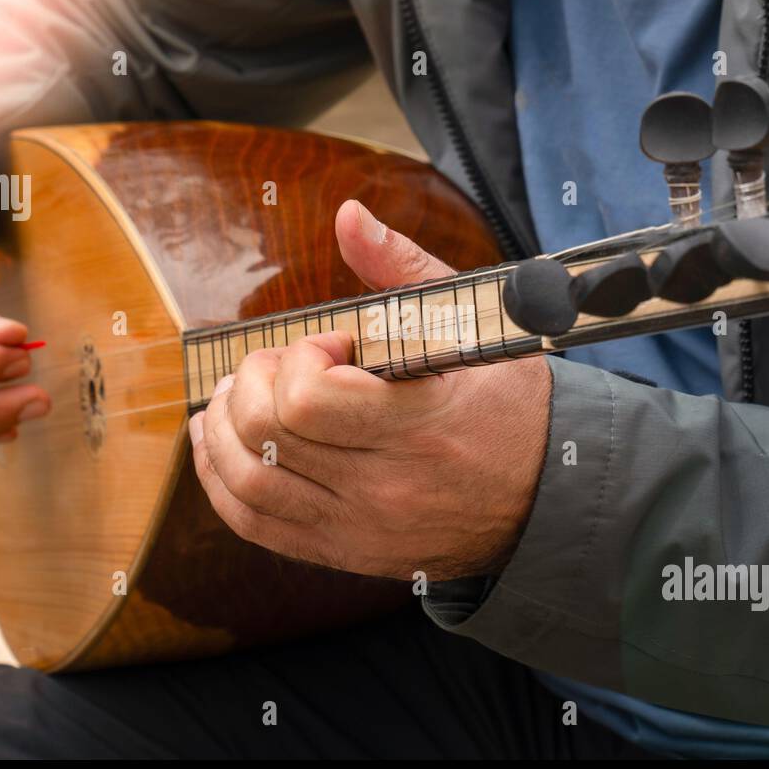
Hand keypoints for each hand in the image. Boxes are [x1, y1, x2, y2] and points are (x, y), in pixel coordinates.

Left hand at [190, 199, 549, 580]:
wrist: (546, 500)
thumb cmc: (510, 406)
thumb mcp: (477, 327)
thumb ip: (404, 270)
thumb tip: (348, 216)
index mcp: (421, 427)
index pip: (307, 401)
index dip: (302, 358)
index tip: (334, 345)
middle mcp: (383, 487)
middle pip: (265, 435)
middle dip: (253, 382)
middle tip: (284, 365)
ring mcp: (358, 527)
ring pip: (246, 482)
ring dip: (223, 428)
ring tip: (238, 396)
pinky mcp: (341, 552)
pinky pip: (253, 523)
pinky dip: (221, 478)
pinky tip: (222, 441)